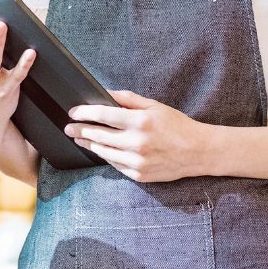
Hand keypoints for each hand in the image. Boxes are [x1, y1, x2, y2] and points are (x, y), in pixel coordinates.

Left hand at [64, 90, 210, 182]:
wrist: (198, 151)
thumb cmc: (177, 125)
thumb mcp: (154, 106)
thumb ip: (128, 99)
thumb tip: (105, 93)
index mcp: (141, 122)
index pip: (103, 115)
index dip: (84, 113)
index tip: (73, 112)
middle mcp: (137, 143)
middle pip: (99, 136)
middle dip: (80, 130)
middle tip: (69, 128)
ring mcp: (137, 162)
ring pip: (104, 153)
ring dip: (89, 145)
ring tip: (80, 139)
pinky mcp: (139, 175)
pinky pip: (115, 165)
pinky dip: (106, 156)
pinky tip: (100, 150)